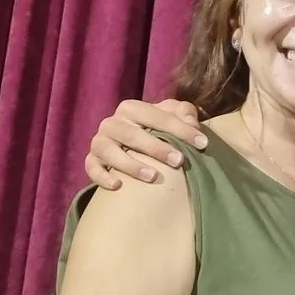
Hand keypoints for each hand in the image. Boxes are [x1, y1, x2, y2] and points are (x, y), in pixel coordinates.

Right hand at [85, 100, 207, 189]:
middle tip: (179, 161)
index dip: (181, 129)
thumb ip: (184, 113)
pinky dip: (101, 177)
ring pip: (109, 151)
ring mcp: (99, 142)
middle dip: (156, 148)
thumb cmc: (156, 128)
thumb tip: (193, 125)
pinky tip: (118, 185)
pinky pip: (91, 168)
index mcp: (131, 108)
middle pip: (131, 134)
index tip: (202, 143)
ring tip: (153, 176)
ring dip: (130, 164)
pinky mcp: (91, 160)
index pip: (156, 116)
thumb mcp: (171, 115)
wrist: (130, 144)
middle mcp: (111, 123)